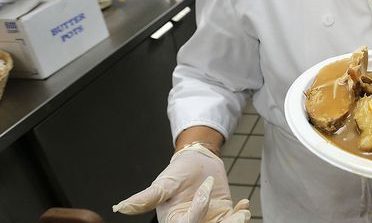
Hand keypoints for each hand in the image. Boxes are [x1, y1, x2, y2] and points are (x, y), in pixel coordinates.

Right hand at [113, 144, 249, 222]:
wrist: (197, 161)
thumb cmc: (178, 171)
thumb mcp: (163, 183)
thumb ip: (147, 197)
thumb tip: (121, 207)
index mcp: (174, 221)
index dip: (199, 208)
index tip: (207, 185)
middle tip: (238, 216)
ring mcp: (207, 221)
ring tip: (242, 212)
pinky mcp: (221, 215)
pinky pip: (232, 221)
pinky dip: (240, 215)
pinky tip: (244, 205)